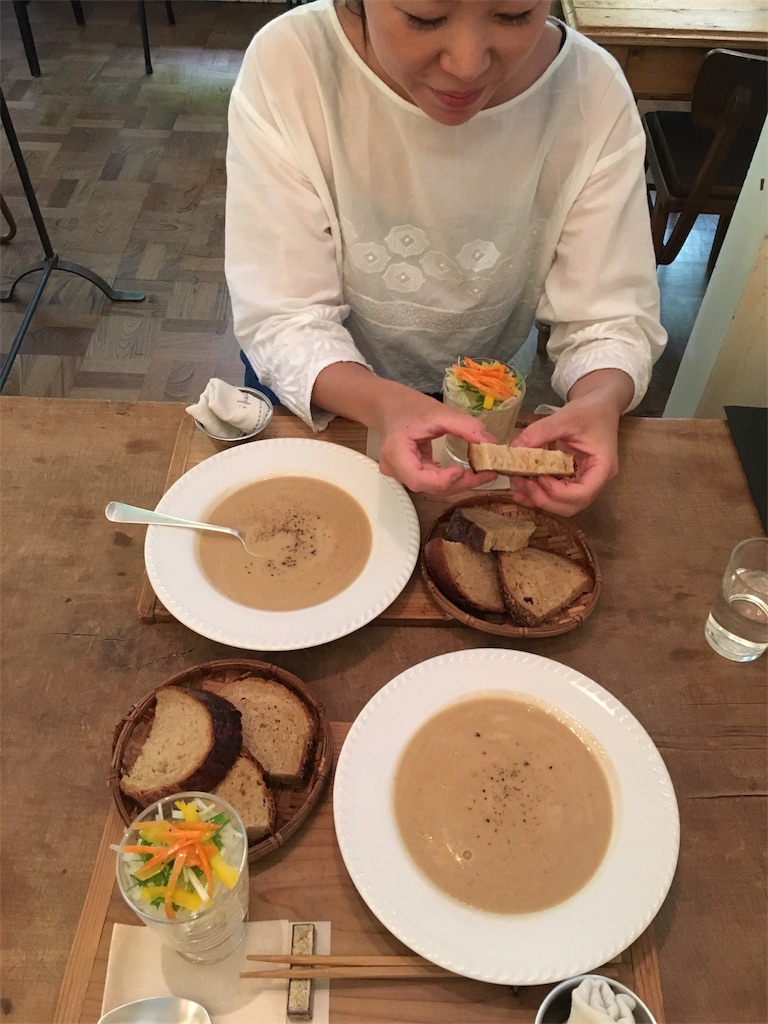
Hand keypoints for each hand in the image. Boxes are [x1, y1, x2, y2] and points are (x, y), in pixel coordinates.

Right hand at [377, 393, 497, 493]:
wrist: (390, 406)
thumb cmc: (410, 406)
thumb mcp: (440, 412)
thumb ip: (466, 427)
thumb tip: (492, 443)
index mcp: (396, 452)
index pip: (418, 478)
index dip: (443, 480)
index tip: (465, 469)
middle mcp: (395, 469)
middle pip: (429, 486)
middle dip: (460, 483)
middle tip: (487, 473)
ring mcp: (401, 475)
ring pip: (433, 488)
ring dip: (459, 483)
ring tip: (482, 473)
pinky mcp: (410, 475)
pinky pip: (432, 482)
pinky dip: (451, 479)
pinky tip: (469, 472)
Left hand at [507, 370, 632, 515]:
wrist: (599, 405)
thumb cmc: (590, 410)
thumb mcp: (565, 417)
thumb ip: (540, 432)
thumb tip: (514, 448)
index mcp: (602, 467)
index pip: (582, 493)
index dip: (557, 492)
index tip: (539, 477)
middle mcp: (596, 480)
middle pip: (571, 505)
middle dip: (544, 498)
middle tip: (522, 481)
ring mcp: (585, 482)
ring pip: (563, 504)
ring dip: (539, 498)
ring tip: (519, 483)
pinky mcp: (574, 479)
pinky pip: (557, 494)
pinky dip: (539, 494)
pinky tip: (522, 488)